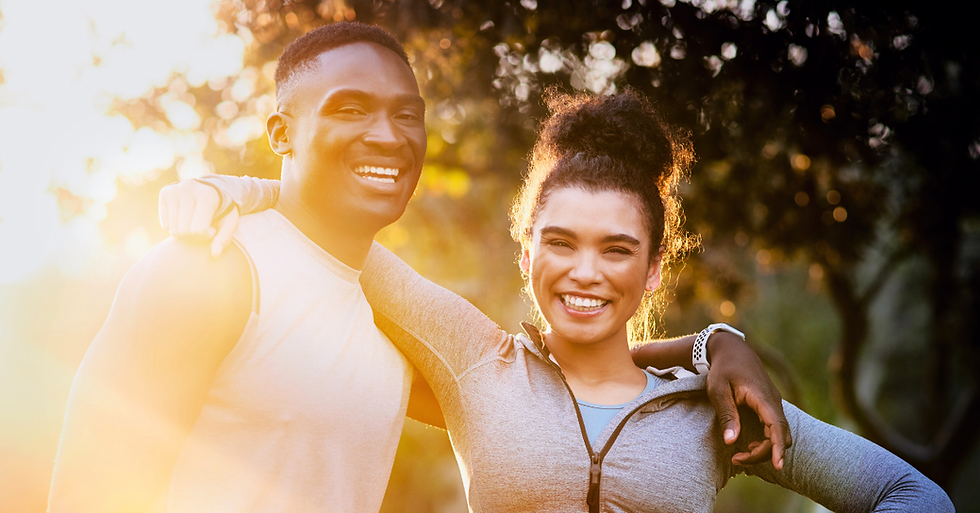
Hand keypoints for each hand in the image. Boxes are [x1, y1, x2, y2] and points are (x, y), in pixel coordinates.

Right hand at [158, 179, 239, 257]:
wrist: (212, 189)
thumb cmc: (223, 210)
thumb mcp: (230, 223)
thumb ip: (224, 238)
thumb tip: (215, 254)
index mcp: (207, 195)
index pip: (198, 230)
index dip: (206, 235)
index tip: (213, 229)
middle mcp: (189, 188)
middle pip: (184, 231)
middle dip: (194, 235)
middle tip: (203, 226)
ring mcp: (174, 189)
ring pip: (173, 229)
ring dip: (184, 231)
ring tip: (194, 221)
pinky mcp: (165, 192)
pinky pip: (165, 224)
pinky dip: (174, 226)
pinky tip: (184, 217)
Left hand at [706, 332, 792, 468]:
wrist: (732, 349)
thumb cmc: (722, 369)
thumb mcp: (717, 390)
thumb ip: (726, 415)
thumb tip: (731, 441)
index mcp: (762, 397)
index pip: (777, 427)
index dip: (778, 448)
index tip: (778, 466)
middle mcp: (773, 402)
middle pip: (780, 435)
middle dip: (765, 453)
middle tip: (737, 459)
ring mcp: (773, 404)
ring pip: (779, 433)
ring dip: (765, 448)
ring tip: (739, 454)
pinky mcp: (769, 406)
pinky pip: (774, 428)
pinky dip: (765, 440)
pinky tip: (748, 445)